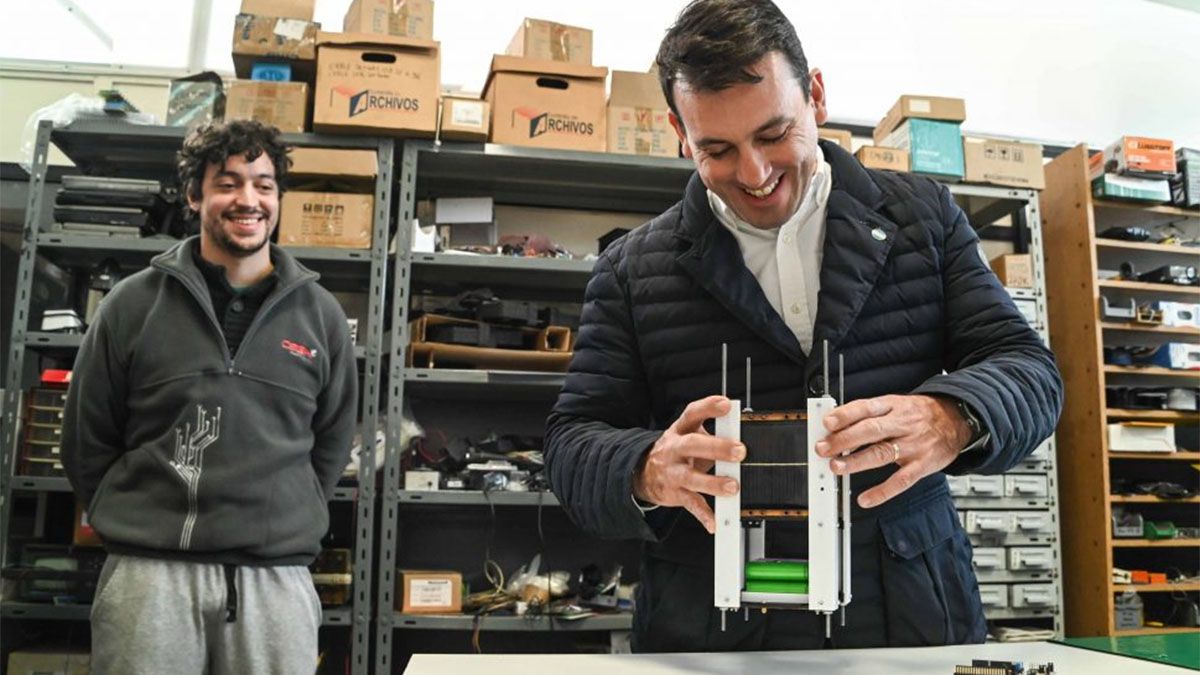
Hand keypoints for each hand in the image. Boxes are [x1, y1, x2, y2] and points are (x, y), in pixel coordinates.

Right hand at [633, 395, 745, 533]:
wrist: (644, 473)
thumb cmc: (677, 452)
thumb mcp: (689, 436)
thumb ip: (713, 433)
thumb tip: (740, 432)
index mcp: (680, 430)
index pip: (692, 414)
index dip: (708, 407)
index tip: (726, 404)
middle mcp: (674, 449)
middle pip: (692, 445)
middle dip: (716, 447)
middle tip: (739, 451)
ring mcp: (673, 472)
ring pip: (691, 477)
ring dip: (712, 483)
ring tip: (732, 487)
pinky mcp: (675, 493)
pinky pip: (690, 504)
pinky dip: (703, 514)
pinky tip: (714, 522)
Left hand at [814, 395, 971, 508]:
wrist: (957, 420)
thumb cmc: (919, 414)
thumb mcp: (896, 405)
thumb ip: (869, 415)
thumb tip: (836, 427)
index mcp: (893, 406)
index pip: (866, 408)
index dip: (846, 415)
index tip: (827, 423)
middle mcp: (903, 424)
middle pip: (871, 430)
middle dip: (844, 440)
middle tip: (824, 448)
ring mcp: (913, 445)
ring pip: (882, 453)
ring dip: (857, 462)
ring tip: (836, 467)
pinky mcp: (922, 465)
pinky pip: (901, 481)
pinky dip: (882, 492)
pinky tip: (866, 499)